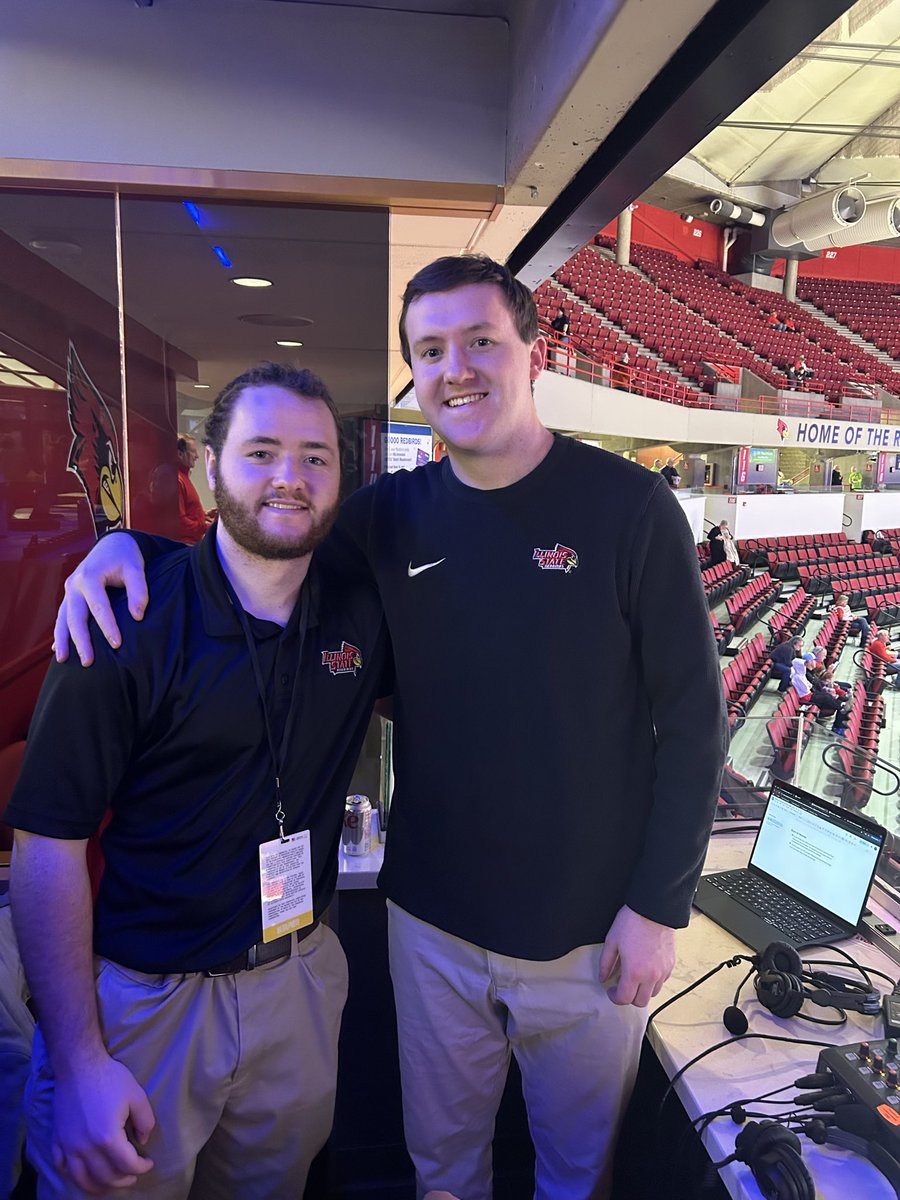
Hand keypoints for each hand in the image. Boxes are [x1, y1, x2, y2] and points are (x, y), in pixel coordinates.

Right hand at [52, 1054, 154, 1193]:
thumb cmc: (110, 1078)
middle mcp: (86, 1148)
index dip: (141, 1167)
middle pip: (105, 1176)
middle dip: (123, 1179)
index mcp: (107, 1137)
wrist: (79, 1065)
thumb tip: (142, 1141)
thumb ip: (145, 1121)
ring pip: (82, 1178)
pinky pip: (61, 1166)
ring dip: (98, 1185)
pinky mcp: (57, 1140)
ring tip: (110, 1182)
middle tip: (133, 1176)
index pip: (127, 1164)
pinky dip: (73, 1174)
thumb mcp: (137, 1096)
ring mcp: (68, 1146)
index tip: (148, 1163)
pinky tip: (82, 1172)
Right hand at [53, 534, 147, 665]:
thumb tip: (137, 617)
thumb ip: (139, 591)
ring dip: (62, 640)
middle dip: (80, 641)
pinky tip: (57, 650)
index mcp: (90, 576)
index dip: (108, 627)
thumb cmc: (125, 557)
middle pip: (75, 616)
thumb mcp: (136, 568)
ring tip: (63, 660)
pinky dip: (60, 633)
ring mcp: (70, 590)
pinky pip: (62, 617)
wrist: (112, 543)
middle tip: (88, 662)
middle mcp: (75, 584)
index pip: (99, 607)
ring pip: (62, 618)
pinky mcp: (70, 595)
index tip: (117, 645)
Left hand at [598, 905, 675, 1007]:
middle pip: (641, 1002)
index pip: (625, 999)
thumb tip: (603, 977)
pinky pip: (662, 981)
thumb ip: (606, 963)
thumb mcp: (612, 941)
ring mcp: (663, 971)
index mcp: (634, 972)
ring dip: (643, 990)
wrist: (654, 909)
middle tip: (622, 985)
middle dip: (629, 997)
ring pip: (653, 994)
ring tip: (635, 976)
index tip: (611, 990)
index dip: (615, 997)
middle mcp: (650, 976)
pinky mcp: (670, 964)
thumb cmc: (632, 922)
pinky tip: (646, 969)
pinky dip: (653, 981)